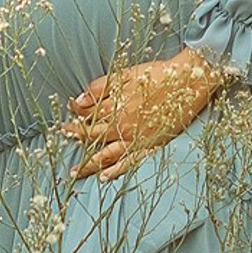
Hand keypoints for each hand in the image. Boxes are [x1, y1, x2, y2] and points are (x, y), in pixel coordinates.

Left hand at [67, 49, 233, 179]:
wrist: (187, 82)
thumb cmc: (156, 75)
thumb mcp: (125, 74)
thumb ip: (100, 87)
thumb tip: (78, 101)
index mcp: (114, 106)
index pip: (87, 115)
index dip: (75, 116)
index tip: (66, 118)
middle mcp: (122, 126)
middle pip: (92, 136)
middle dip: (76, 138)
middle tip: (64, 140)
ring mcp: (136, 138)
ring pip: (106, 155)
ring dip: (89, 164)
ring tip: (75, 172)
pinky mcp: (150, 145)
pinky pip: (129, 162)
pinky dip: (116, 171)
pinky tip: (105, 177)